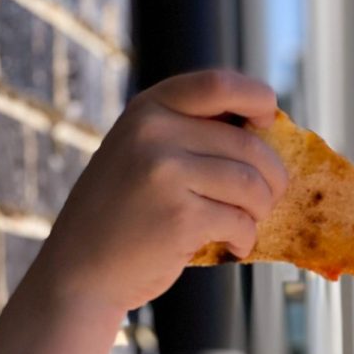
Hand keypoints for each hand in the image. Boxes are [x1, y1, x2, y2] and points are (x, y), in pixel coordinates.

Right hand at [33, 69, 289, 314]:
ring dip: (260, 212)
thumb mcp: (141, 153)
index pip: (219, 84)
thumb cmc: (124, 214)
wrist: (81, 269)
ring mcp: (165, 173)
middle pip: (250, 146)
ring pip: (252, 186)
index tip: (267, 122)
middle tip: (266, 200)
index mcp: (148, 109)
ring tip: (244, 225)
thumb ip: (187, 135)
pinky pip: (241, 222)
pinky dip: (245, 239)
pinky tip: (232, 246)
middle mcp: (154, 132)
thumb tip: (268, 130)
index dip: (258, 99)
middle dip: (272, 179)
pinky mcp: (180, 217)